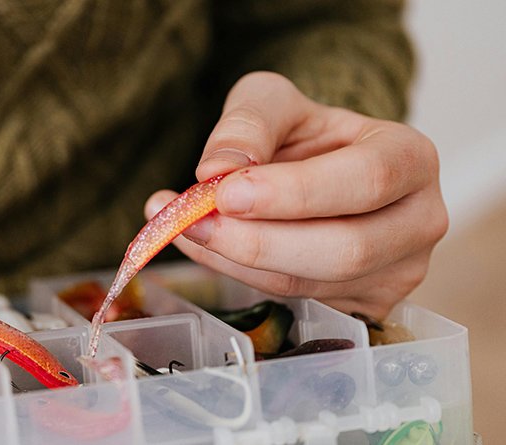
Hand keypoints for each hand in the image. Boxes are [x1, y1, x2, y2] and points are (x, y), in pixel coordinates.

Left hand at [145, 72, 447, 318]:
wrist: (315, 168)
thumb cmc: (303, 133)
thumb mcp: (272, 102)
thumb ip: (246, 124)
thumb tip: (216, 171)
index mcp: (411, 158)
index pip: (366, 181)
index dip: (295, 193)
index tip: (227, 192)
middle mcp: (418, 221)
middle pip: (345, 249)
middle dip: (257, 241)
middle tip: (190, 220)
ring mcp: (396, 272)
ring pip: (310, 284)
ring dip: (234, 259)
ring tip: (182, 224)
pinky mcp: (362, 305)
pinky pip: (291, 299)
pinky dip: (236, 274)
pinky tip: (204, 245)